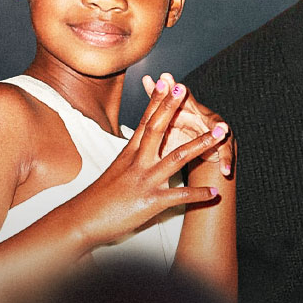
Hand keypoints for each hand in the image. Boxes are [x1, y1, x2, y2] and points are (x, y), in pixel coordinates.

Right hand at [71, 77, 228, 247]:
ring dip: (201, 144)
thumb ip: (132, 157)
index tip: (167, 82)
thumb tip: (141, 146)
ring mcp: (145, 180)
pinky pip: (180, 196)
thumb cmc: (100, 197)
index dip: (157, 101)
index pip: (146, 121)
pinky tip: (214, 193)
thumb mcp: (117, 170)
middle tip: (185, 89)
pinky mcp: (150, 201)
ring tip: (220, 135)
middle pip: (158, 129)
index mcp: (130, 153)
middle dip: (173, 108)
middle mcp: (138, 162)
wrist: (83, 220)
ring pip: (177, 157)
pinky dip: (199, 194)